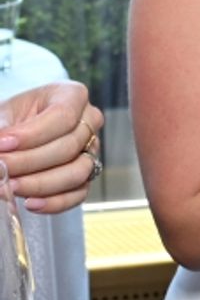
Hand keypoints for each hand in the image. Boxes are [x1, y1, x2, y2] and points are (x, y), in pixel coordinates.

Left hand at [0, 79, 103, 212]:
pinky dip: (54, 202)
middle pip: (69, 146)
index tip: (1, 145)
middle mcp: (89, 122)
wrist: (12, 135)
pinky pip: (78, 194)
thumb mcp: (3, 116)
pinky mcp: (85, 177)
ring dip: (40, 183)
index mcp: (72, 96)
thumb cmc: (10, 120)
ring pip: (77, 172)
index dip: (32, 134)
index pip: (63, 115)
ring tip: (9, 186)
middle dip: (28, 162)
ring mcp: (91, 150)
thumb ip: (2, 133)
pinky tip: (30, 203)